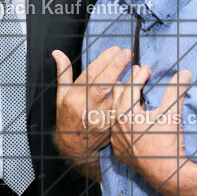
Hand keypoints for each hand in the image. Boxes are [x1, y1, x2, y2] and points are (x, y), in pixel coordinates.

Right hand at [53, 46, 133, 161]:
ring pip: (117, 97)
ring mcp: (101, 118)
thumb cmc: (67, 117)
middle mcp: (87, 107)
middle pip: (104, 84)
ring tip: (139, 67)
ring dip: (129, 81)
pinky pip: (124, 108)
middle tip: (128, 53)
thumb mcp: (61, 95)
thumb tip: (57, 53)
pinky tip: (139, 85)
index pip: (90, 75)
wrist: (74, 146)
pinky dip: (132, 96)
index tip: (115, 49)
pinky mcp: (112, 125)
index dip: (104, 61)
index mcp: (74, 97)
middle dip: (117, 66)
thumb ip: (63, 73)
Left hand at [109, 66, 192, 191]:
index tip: (146, 67)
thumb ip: (176, 90)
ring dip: (123, 102)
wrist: (165, 172)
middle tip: (137, 74)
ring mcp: (115, 138)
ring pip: (115, 114)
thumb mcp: (172, 113)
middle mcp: (115, 125)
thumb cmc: (168, 142)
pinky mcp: (118, 150)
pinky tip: (129, 118)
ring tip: (131, 93)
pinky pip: (116, 130)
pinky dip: (122, 120)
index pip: (131, 87)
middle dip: (128, 85)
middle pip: (118, 98)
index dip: (139, 75)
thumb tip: (184, 72)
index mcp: (125, 113)